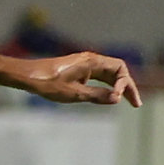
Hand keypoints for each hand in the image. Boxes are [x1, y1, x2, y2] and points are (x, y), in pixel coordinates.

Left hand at [18, 52, 142, 107]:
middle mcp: (91, 60)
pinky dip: (105, 86)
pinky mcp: (77, 70)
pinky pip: (98, 76)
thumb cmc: (48, 84)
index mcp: (92, 62)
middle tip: (136, 104)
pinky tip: (108, 96)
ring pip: (108, 74)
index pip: (120, 68)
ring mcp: (84, 64)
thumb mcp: (74, 93)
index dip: (124, 83)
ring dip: (117, 87)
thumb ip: (96, 95)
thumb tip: (116, 98)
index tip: (117, 97)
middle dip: (126, 87)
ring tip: (125, 101)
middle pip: (117, 71)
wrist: (28, 76)